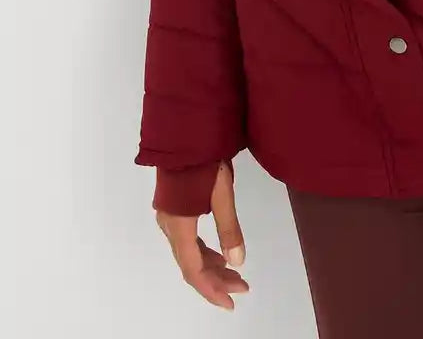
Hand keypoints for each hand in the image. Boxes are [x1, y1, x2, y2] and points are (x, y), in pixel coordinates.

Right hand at [155, 161, 248, 309]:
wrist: (184, 131)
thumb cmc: (204, 159)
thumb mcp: (222, 193)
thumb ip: (229, 229)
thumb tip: (238, 262)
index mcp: (179, 226)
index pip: (192, 270)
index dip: (211, 289)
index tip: (230, 302)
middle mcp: (169, 226)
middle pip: (190, 263)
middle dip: (216, 279)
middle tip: (242, 286)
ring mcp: (169, 217)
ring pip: (189, 252)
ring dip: (211, 265)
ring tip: (234, 272)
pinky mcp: (173, 208)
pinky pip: (187, 239)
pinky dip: (203, 250)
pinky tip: (217, 251)